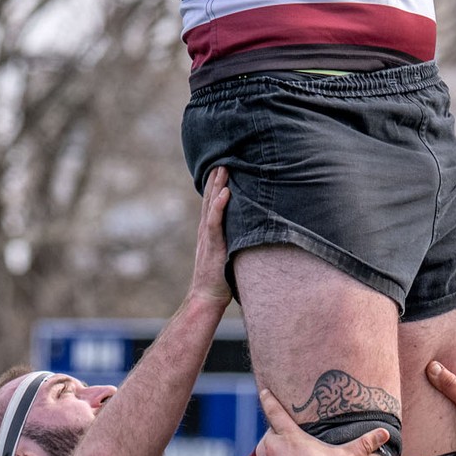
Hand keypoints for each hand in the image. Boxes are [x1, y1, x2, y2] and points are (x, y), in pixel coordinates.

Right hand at [190, 167, 232, 306]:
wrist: (206, 297)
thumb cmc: (220, 279)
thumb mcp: (227, 255)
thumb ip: (233, 242)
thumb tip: (249, 233)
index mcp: (209, 231)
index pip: (211, 203)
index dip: (216, 185)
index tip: (222, 167)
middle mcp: (206, 230)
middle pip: (210, 198)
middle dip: (216, 178)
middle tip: (223, 158)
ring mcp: (207, 236)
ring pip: (211, 205)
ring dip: (217, 186)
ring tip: (222, 168)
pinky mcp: (212, 244)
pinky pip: (215, 221)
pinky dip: (219, 206)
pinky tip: (225, 193)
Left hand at [253, 385, 390, 455]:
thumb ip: (363, 446)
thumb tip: (384, 433)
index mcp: (290, 437)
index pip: (275, 411)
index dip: (269, 398)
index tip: (264, 390)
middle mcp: (273, 448)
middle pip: (270, 433)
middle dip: (278, 434)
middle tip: (290, 441)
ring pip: (264, 452)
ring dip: (273, 452)